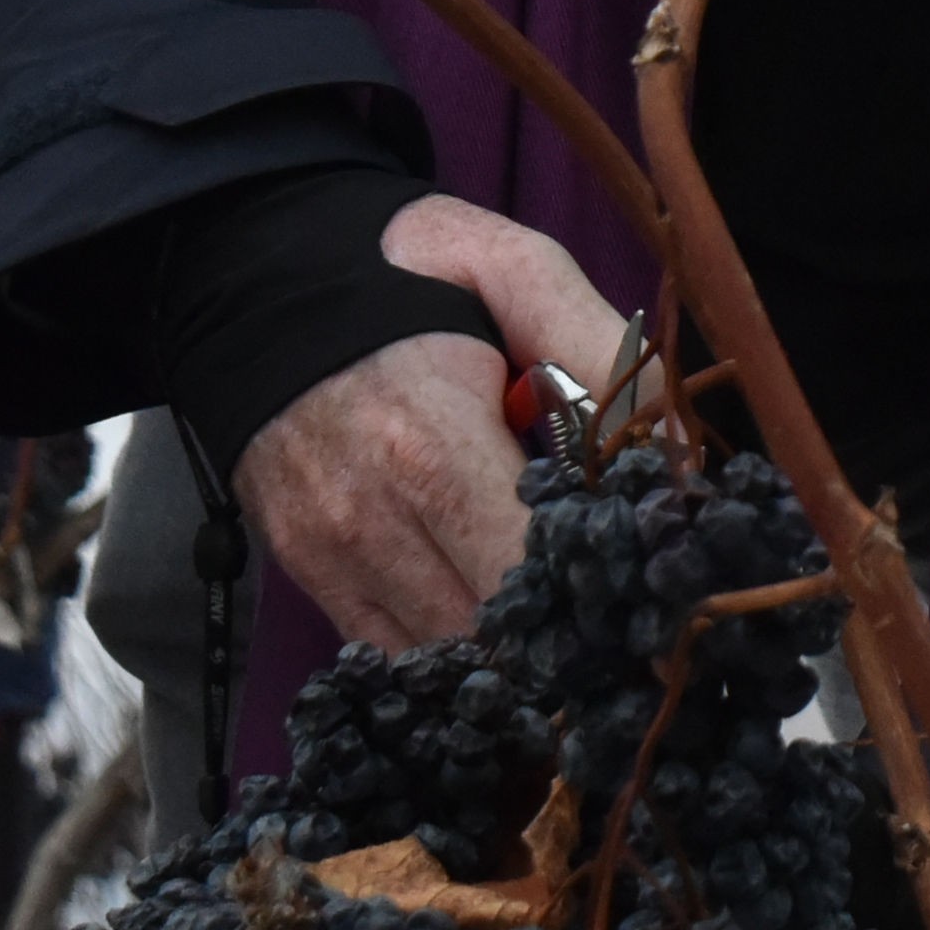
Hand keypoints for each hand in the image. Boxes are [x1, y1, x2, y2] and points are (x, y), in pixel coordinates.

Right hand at [231, 195, 624, 648]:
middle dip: (566, 641)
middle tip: (628, 630)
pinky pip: (392, 652)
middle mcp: (371, 517)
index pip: (531, 572)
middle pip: (493, 637)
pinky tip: (497, 624)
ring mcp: (331, 554)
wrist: (249, 273)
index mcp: (432, 443)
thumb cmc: (402, 274)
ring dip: (512, 656)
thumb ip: (603, 351)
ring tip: (569, 629)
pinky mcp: (306, 571)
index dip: (601, 600)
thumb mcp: (512, 269)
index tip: (656, 604)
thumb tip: (680, 454)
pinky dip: (451, 650)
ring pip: (445, 659)